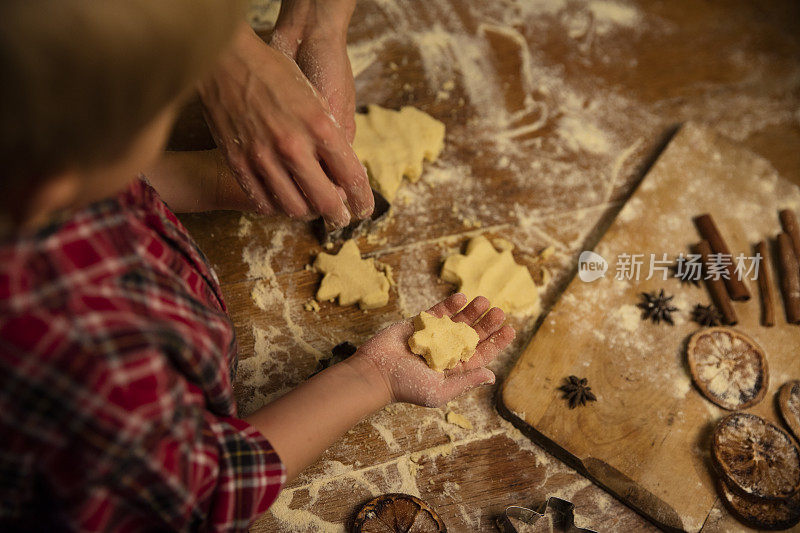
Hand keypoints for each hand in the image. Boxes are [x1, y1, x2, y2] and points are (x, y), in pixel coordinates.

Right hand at [197, 23, 372, 226]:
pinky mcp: (238, 162)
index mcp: (320, 127)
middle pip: (325, 201)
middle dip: (338, 216)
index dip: (361, 199)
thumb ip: (331, 134)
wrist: (225, 57)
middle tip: (340, 218)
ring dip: (307, 213)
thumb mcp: (315, 97)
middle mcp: (294, 146)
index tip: (364, 208)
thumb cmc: (275, 72)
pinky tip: (282, 201)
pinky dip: (276, 207)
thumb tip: (342, 169)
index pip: (351, 177)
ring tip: (311, 209)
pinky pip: (261, 201)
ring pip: (294, 208)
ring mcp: (263, 156)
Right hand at [350, 294, 515, 407]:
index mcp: (453, 370)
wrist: (375, 372)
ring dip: (471, 311)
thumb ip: (465, 380)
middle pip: (472, 335)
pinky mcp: (419, 324)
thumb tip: (491, 375)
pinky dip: (450, 304)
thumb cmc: (406, 386)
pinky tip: (462, 297)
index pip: (480, 354)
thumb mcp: (440, 390)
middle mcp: (446, 352)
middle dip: (486, 324)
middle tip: (499, 312)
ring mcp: (433, 336)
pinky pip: (438, 311)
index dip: (496, 342)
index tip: (509, 330)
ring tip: (484, 300)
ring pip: (457, 320)